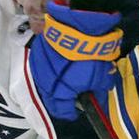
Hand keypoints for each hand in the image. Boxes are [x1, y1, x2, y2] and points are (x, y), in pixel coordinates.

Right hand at [28, 0, 121, 120]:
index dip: (71, 113)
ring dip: (55, 84)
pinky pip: (43, 66)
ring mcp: (38, 66)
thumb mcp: (101, 75)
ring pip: (45, 82)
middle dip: (62, 99)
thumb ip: (100, 90)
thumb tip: (101, 95)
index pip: (63, 111)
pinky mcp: (37, 51)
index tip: (75, 113)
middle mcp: (45, 83)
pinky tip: (60, 65)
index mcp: (59, 93)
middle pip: (51, 98)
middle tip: (72, 97)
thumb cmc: (89, 55)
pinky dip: (51, 69)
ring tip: (66, 80)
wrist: (78, 25)